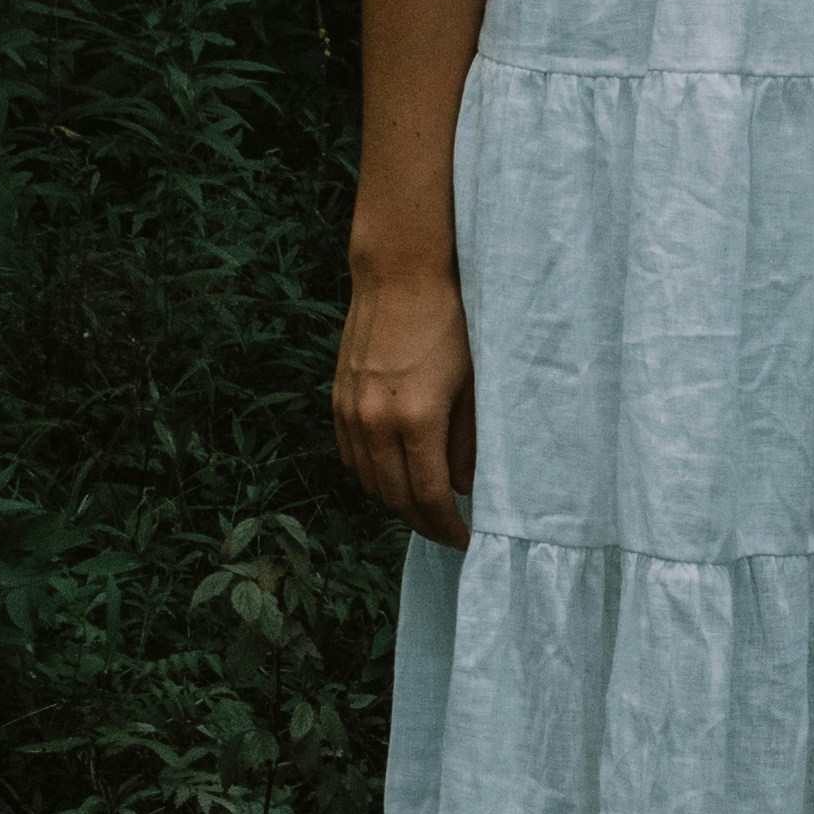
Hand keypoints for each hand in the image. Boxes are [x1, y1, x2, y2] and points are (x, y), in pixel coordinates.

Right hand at [334, 259, 476, 543]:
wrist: (401, 273)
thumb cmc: (450, 322)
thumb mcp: (475, 383)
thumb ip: (470, 441)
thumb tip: (467, 486)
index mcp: (416, 419)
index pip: (428, 497)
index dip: (447, 526)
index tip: (466, 540)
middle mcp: (376, 421)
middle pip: (394, 497)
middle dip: (422, 522)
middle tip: (447, 531)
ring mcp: (351, 409)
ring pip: (368, 480)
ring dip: (395, 502)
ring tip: (424, 506)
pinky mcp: (339, 398)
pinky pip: (350, 455)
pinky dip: (371, 475)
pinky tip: (393, 474)